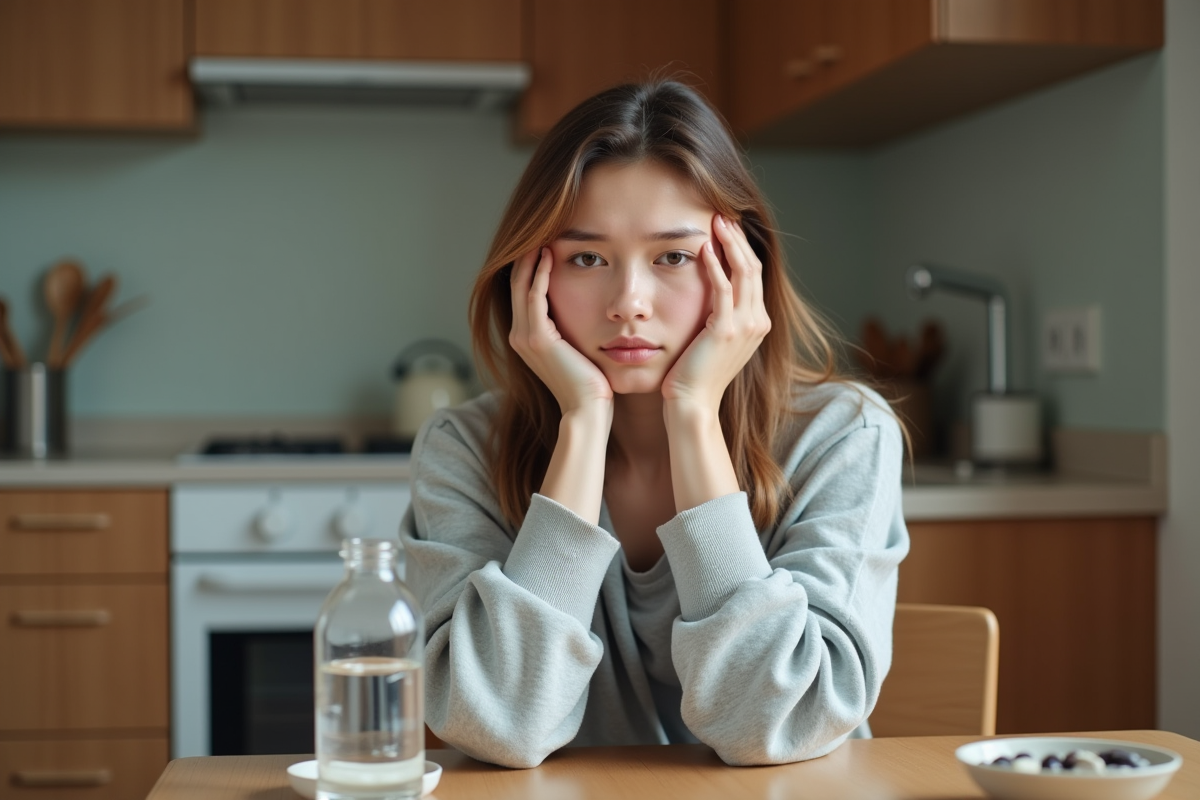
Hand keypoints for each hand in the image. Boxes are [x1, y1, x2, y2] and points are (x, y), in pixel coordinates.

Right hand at [509, 247, 613, 414]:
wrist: (587, 409)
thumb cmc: (590, 384)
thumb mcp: (577, 349)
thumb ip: (571, 329)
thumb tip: (585, 311)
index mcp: (526, 338)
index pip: (522, 293)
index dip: (530, 267)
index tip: (544, 243)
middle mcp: (519, 336)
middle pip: (516, 284)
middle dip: (526, 257)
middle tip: (540, 231)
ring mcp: (525, 337)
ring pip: (521, 285)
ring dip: (531, 259)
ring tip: (543, 236)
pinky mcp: (537, 337)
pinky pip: (535, 295)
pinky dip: (541, 273)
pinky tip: (551, 255)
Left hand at [661, 214, 770, 413]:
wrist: (693, 404)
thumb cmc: (693, 374)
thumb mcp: (711, 339)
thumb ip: (716, 314)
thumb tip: (705, 290)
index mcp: (757, 323)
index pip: (754, 274)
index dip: (741, 248)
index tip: (725, 227)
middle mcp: (758, 322)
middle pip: (753, 266)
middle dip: (738, 238)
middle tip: (722, 214)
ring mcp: (746, 326)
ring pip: (744, 272)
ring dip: (729, 244)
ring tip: (715, 221)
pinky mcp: (726, 330)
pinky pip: (724, 288)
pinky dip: (715, 265)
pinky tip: (702, 248)